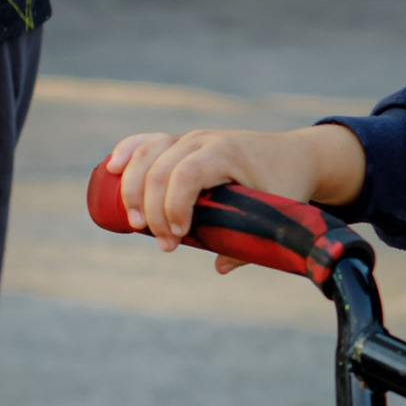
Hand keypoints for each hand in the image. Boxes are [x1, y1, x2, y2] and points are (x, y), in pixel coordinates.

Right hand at [103, 123, 364, 259]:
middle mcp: (202, 141)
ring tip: (136, 223)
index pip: (186, 175)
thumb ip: (248, 244)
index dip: (174, 207)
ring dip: (132, 188)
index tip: (179, 238)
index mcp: (225, 154)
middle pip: (159, 169)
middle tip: (164, 244)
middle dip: (152, 210)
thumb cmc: (285, 185)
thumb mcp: (274, 214)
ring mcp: (190, 138)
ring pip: (147, 153)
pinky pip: (147, 141)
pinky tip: (110, 168)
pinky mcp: (182, 142)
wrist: (295, 155)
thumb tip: (220, 268)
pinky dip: (127, 151)